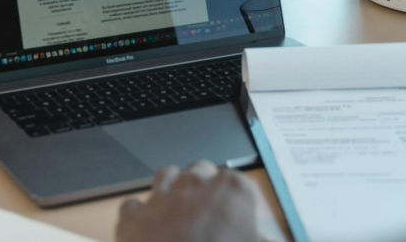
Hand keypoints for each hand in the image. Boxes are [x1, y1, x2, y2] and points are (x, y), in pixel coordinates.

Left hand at [116, 162, 271, 241]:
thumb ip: (263, 239)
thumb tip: (272, 241)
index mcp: (233, 191)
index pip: (236, 181)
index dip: (234, 198)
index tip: (236, 213)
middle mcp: (196, 184)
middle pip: (199, 170)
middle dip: (202, 186)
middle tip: (207, 212)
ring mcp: (162, 197)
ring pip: (166, 175)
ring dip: (172, 188)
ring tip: (178, 211)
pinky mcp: (133, 216)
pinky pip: (134, 205)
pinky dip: (141, 215)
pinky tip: (149, 229)